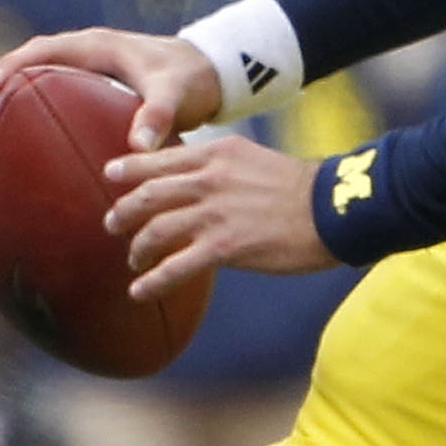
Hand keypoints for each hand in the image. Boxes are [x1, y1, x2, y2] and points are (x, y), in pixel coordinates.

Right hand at [0, 28, 221, 153]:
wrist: (211, 73)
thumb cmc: (191, 78)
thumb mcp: (176, 93)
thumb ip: (158, 116)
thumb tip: (137, 148)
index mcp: (93, 46)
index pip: (38, 52)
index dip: (9, 70)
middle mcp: (80, 56)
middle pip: (21, 72)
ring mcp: (81, 74)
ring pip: (29, 89)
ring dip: (3, 112)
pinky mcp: (87, 93)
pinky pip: (48, 105)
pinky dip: (28, 125)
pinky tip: (17, 158)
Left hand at [104, 133, 336, 291]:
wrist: (333, 208)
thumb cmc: (302, 188)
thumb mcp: (255, 160)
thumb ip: (223, 167)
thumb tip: (202, 180)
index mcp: (217, 154)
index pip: (160, 159)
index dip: (129, 168)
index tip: (111, 175)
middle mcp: (208, 180)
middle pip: (147, 194)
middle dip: (123, 212)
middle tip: (112, 224)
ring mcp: (214, 214)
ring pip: (154, 230)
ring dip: (137, 248)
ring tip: (134, 260)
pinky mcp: (224, 247)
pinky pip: (174, 267)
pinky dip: (152, 281)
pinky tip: (140, 292)